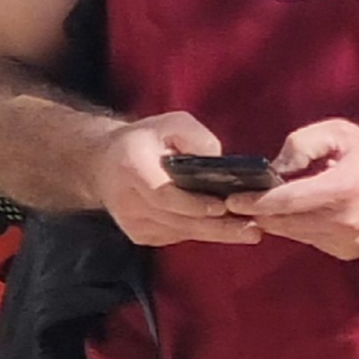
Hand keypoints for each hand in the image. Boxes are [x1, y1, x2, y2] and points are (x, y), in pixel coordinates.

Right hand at [100, 112, 272, 247]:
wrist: (105, 162)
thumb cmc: (145, 140)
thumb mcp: (170, 123)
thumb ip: (195, 137)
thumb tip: (218, 160)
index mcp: (131, 166)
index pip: (163, 194)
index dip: (194, 204)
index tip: (223, 206)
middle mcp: (127, 198)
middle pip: (178, 219)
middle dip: (218, 226)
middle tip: (253, 229)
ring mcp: (132, 221)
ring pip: (180, 232)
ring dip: (215, 233)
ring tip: (249, 231)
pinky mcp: (139, 234)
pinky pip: (176, 236)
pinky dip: (200, 232)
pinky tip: (223, 229)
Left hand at [248, 119, 358, 261]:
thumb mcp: (340, 133)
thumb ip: (303, 143)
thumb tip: (275, 168)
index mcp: (344, 189)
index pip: (288, 201)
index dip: (256, 201)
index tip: (233, 198)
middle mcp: (346, 222)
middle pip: (286, 223)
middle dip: (260, 212)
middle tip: (238, 200)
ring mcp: (348, 242)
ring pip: (294, 234)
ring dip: (277, 220)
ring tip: (267, 203)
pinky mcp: (347, 253)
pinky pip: (310, 240)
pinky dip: (299, 227)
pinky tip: (302, 212)